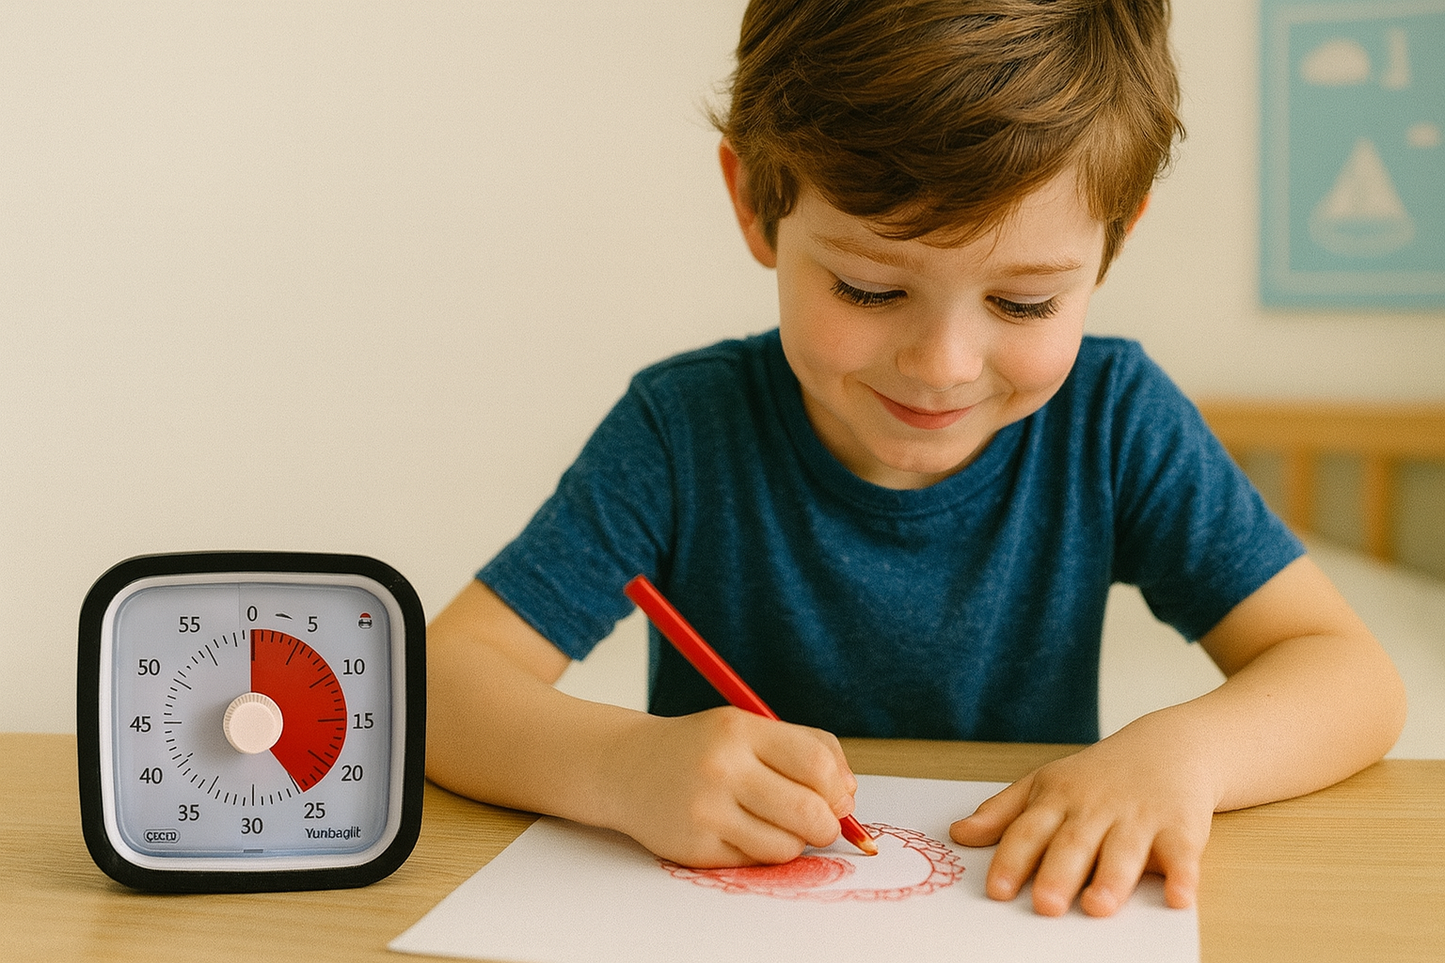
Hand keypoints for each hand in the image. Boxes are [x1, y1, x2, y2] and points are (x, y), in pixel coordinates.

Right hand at [606, 706, 859, 867]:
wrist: (626, 767)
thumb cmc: (702, 748)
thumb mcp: (747, 729)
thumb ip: (805, 750)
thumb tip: (850, 797)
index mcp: (740, 729)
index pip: (818, 764)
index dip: (840, 788)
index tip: (839, 797)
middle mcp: (721, 767)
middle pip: (810, 811)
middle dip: (828, 825)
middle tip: (821, 823)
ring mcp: (705, 810)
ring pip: (787, 846)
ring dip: (793, 841)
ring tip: (774, 824)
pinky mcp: (694, 848)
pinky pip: (755, 863)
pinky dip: (760, 852)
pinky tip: (740, 831)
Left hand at [948, 720, 1213, 916]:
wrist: (1169, 746)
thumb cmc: (1096, 776)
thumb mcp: (1044, 784)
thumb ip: (1002, 813)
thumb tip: (959, 835)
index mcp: (1058, 799)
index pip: (1029, 831)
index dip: (1013, 860)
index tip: (997, 890)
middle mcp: (1096, 808)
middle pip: (1073, 842)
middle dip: (1058, 874)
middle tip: (1045, 905)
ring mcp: (1139, 817)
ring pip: (1123, 850)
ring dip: (1111, 878)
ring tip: (1097, 906)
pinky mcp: (1181, 828)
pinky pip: (1182, 853)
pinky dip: (1182, 875)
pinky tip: (1178, 897)